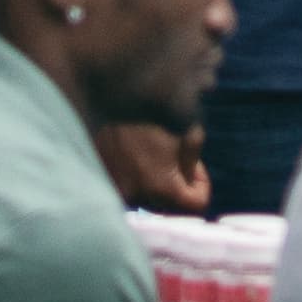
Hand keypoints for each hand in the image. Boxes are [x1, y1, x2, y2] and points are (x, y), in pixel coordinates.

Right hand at [91, 120, 208, 212]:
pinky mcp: (100, 178)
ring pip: (145, 199)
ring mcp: (115, 189)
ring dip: (153, 183)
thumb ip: (192, 163)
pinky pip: (125, 187)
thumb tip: (187, 179)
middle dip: (177, 188)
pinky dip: (133, 177)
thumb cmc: (155, 109)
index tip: (196, 167)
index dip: (201, 185)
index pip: (195, 205)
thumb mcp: (189, 131)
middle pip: (168, 207)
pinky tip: (134, 154)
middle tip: (176, 160)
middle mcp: (136, 195)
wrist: (113, 94)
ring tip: (152, 155)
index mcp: (162, 186)